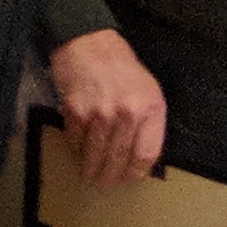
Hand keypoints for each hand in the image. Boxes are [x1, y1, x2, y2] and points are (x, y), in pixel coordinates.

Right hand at [50, 27, 167, 186]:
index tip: (129, 180)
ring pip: (96, 152)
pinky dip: (75, 148)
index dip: (137, 173)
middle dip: (111, 175)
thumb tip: (140, 155)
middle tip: (105, 184)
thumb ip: (148, 122)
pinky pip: (76, 139)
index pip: (147, 154)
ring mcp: (101, 112)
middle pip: (120, 157)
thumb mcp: (148, 91)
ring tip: (89, 176)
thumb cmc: (121, 67)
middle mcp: (128, 113)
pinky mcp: (77, 110)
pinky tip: (77, 153)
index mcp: (151, 109)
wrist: (90, 43)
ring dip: (91, 168)